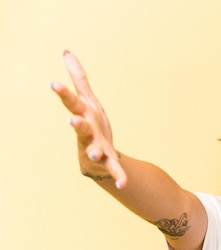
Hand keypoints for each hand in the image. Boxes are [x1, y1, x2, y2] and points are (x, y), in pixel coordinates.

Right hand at [51, 50, 126, 188]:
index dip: (63, 93)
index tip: (54, 83)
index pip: (71, 102)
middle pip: (80, 128)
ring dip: (95, 151)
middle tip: (71, 120)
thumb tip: (66, 51)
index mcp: (83, 116)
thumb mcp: (87, 99)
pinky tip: (124, 184)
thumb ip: (78, 77)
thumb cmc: (91, 123)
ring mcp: (95, 148)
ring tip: (97, 153)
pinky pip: (114, 170)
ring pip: (94, 149)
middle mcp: (86, 133)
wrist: (97, 156)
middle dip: (77, 124)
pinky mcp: (107, 162)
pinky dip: (119, 176)